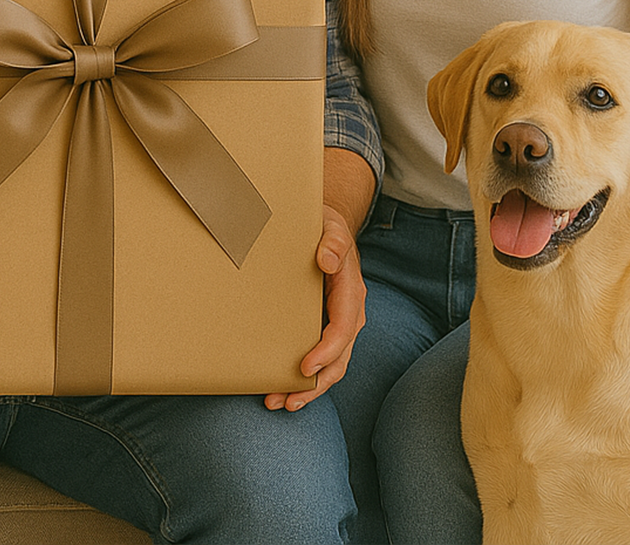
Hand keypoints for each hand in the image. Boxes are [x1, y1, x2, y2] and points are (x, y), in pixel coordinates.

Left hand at [264, 203, 365, 411]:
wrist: (326, 228)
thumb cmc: (326, 228)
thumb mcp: (331, 226)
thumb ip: (333, 241)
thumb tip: (327, 260)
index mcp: (351, 290)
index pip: (344, 327)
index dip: (327, 351)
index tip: (305, 368)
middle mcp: (348, 312)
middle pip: (339, 357)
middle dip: (315, 384)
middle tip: (286, 400)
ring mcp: (337, 321)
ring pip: (330, 365)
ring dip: (308, 388)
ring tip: (279, 403)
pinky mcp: (323, 326)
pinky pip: (319, 357)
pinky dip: (303, 377)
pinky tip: (281, 388)